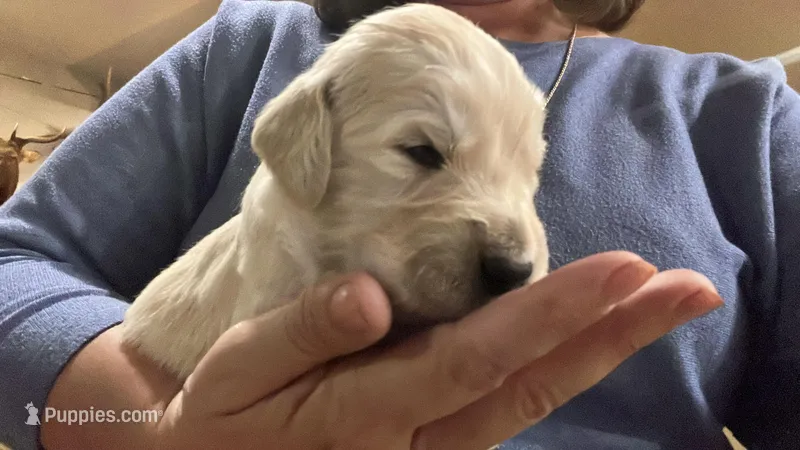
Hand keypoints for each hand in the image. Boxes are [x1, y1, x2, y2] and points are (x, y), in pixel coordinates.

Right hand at [151, 251, 721, 448]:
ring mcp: (432, 448)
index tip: (622, 273)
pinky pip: (506, 409)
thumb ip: (304, 331)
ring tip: (657, 302)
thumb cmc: (226, 419)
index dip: (553, 316)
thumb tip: (370, 292)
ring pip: (529, 401)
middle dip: (613, 334)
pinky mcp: (433, 446)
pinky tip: (592, 337)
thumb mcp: (240, 370)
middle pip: (530, 383)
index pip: (477, 356)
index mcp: (370, 408)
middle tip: (686, 289)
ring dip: (600, 352)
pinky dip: (559, 371)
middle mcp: (418, 436)